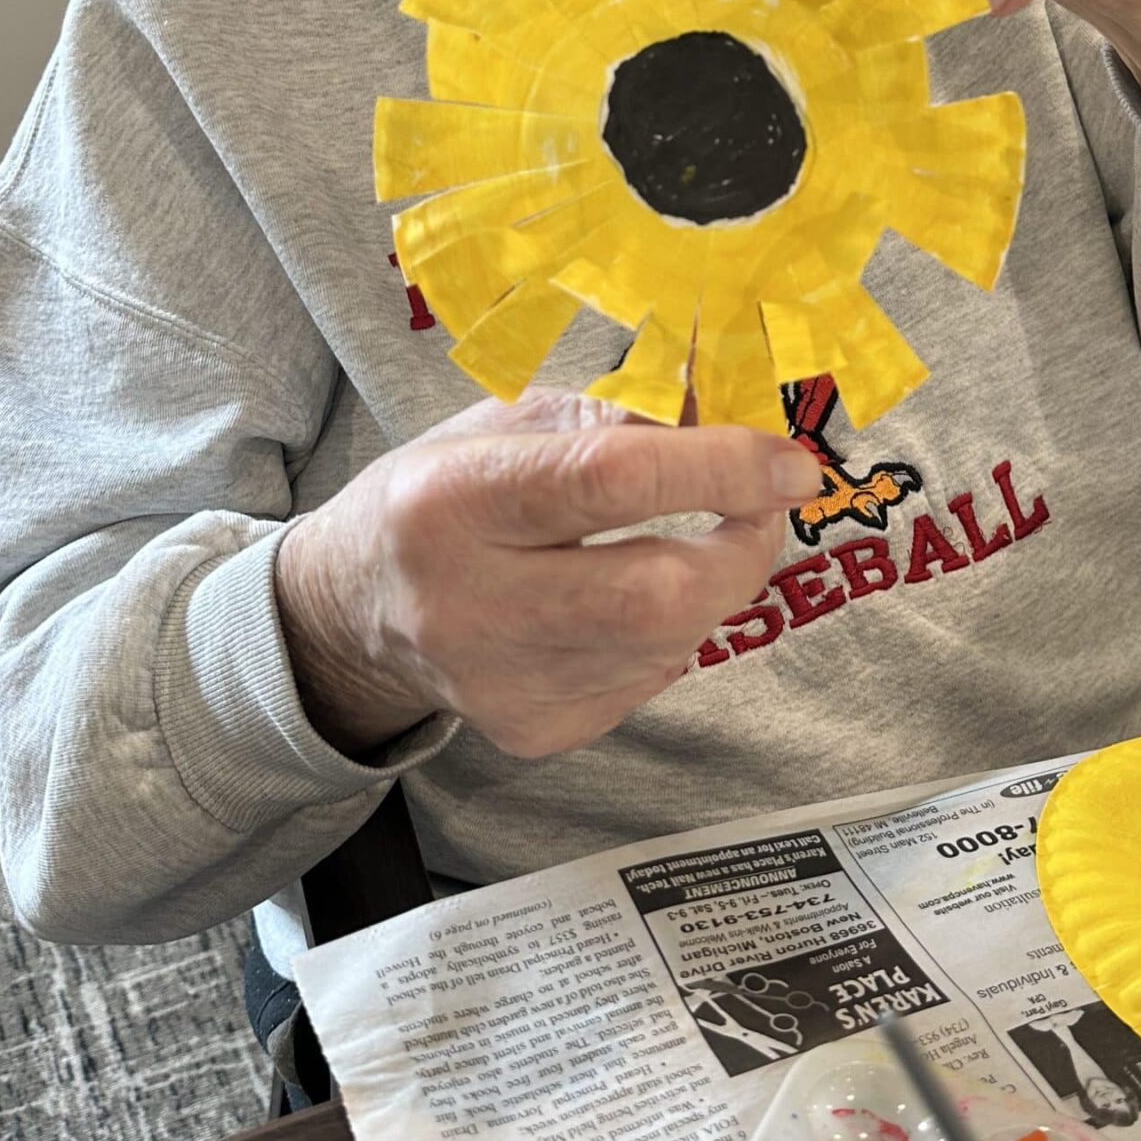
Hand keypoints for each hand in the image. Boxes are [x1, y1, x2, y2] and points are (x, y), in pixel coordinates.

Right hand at [275, 390, 821, 761]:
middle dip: (742, 548)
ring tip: (681, 546)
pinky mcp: (529, 730)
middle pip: (654, 594)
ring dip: (708, 588)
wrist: (351, 609)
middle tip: (762, 509)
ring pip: (666, 644)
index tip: (790, 461)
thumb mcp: (506, 425)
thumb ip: (618, 415)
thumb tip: (734, 410)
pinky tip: (625, 605)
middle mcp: (466, 602)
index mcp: (451, 499)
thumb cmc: (440, 495)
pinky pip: (647, 681)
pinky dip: (667, 635)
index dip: (721, 469)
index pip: (609, 481)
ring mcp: (497, 682)